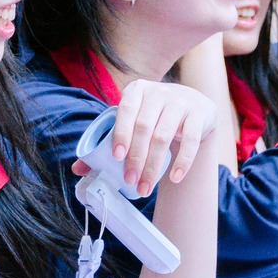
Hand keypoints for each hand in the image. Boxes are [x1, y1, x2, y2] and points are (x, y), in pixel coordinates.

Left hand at [106, 78, 217, 193]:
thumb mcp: (133, 121)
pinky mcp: (198, 115)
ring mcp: (180, 102)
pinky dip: (183, 161)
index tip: (116, 157)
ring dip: (153, 166)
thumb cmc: (154, 117)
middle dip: (136, 157)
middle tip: (130, 181)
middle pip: (144, 128)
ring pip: (164, 137)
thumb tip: (78, 169)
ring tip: (146, 187)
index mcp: (136, 91)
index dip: (120, 133)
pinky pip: (191, 140)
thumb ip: (108, 141)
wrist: (193, 106)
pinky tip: (175, 177)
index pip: (125, 111)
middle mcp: (158, 92)